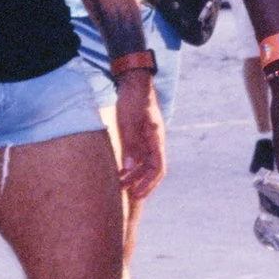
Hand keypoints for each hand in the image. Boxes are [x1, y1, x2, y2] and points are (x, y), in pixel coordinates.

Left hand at [114, 74, 164, 199]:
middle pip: (152, 169)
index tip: (138, 194)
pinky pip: (139, 155)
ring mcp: (149, 138)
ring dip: (135, 175)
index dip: (149, 183)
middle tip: (128, 196)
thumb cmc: (133, 100)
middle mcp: (155, 141)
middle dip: (141, 184)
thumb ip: (130, 145)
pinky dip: (132, 165)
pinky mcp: (141, 135)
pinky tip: (120, 170)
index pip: (158, 168)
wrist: (134, 82)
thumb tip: (129, 169)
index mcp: (156, 139)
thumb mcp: (129, 123)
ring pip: (145, 163)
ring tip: (120, 185)